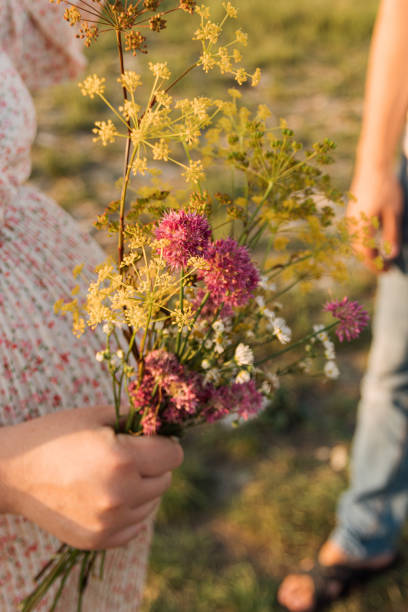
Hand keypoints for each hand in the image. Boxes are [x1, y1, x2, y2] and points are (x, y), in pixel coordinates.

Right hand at [0, 405, 182, 549]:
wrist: (14, 472)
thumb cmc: (56, 435)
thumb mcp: (96, 415)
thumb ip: (135, 417)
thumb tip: (166, 421)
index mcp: (122, 459)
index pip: (173, 455)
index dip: (165, 443)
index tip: (149, 439)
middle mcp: (120, 494)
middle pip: (165, 479)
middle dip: (154, 465)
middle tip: (128, 455)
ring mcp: (109, 522)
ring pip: (152, 503)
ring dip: (142, 488)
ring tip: (112, 475)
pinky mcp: (98, 540)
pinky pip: (135, 525)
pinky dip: (129, 511)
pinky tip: (107, 495)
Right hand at [346, 168, 403, 271]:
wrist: (373, 166)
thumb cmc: (385, 188)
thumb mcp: (394, 213)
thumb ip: (392, 236)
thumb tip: (392, 255)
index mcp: (362, 227)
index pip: (367, 256)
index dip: (377, 266)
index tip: (387, 272)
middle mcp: (352, 226)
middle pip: (359, 253)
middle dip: (372, 263)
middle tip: (386, 269)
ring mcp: (350, 220)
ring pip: (356, 244)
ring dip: (367, 253)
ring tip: (381, 258)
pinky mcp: (351, 214)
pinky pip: (356, 235)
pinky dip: (364, 243)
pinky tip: (374, 243)